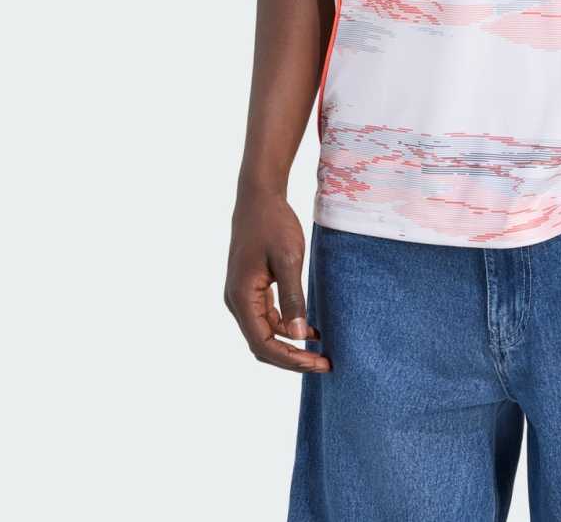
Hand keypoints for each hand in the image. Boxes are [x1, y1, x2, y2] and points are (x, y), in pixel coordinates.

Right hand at [224, 189, 329, 372]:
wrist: (259, 196)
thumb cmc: (273, 223)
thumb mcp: (288, 259)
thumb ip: (292, 298)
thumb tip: (298, 335)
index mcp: (242, 297)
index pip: (263, 344)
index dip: (290, 360)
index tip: (318, 363)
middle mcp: (236, 301)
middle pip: (262, 344)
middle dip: (292, 358)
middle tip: (323, 364)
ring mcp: (242, 295)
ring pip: (264, 333)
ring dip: (290, 345)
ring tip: (320, 351)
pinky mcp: (251, 288)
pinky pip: (267, 318)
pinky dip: (287, 327)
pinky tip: (310, 329)